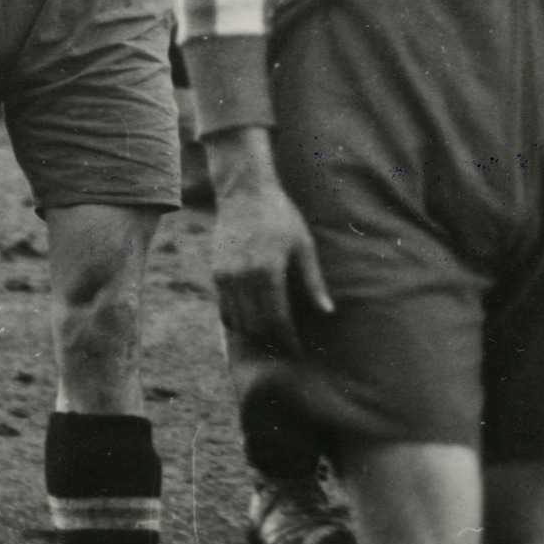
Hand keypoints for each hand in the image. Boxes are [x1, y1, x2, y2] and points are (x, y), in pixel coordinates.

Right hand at [209, 176, 332, 359]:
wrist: (244, 192)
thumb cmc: (280, 216)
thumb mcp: (303, 245)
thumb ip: (313, 282)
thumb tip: (327, 312)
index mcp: (268, 270)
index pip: (277, 319)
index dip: (288, 339)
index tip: (297, 351)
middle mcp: (244, 276)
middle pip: (256, 325)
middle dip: (272, 342)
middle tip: (285, 350)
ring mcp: (226, 275)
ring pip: (238, 321)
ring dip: (254, 335)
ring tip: (270, 341)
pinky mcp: (216, 272)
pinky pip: (224, 309)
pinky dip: (237, 322)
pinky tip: (251, 324)